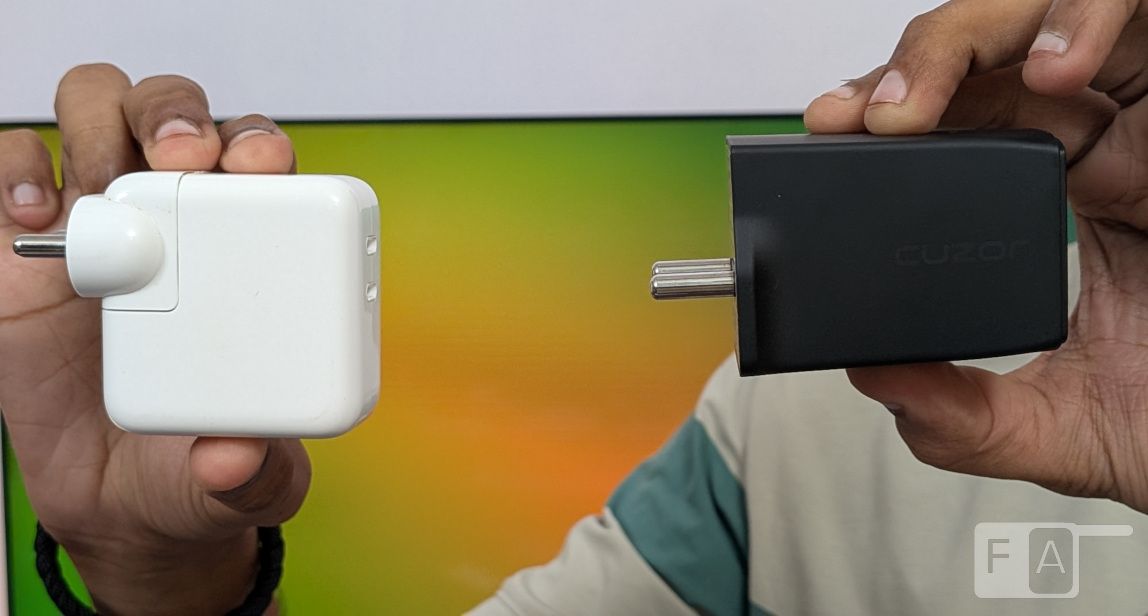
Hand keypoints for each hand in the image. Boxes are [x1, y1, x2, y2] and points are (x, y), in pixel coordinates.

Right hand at [0, 64, 309, 613]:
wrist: (115, 501)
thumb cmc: (192, 465)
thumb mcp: (246, 484)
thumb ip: (255, 475)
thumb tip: (236, 458)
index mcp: (245, 254)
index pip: (259, 164)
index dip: (261, 145)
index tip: (263, 167)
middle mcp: (174, 223)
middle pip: (175, 116)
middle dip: (180, 113)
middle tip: (185, 156)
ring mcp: (98, 227)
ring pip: (96, 116)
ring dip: (101, 119)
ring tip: (101, 178)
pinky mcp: (21, 254)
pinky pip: (8, 173)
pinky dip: (11, 168)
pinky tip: (31, 212)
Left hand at [803, 0, 1147, 511]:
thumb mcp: (1063, 428)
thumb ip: (966, 418)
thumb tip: (874, 380)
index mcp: (1058, 205)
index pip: (958, 134)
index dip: (888, 126)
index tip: (827, 146)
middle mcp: (1102, 142)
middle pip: (985, 66)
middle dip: (900, 78)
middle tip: (842, 120)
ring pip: (1042, 20)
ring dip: (960, 47)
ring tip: (907, 111)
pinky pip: (1140, 15)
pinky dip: (1086, 20)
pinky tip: (1050, 75)